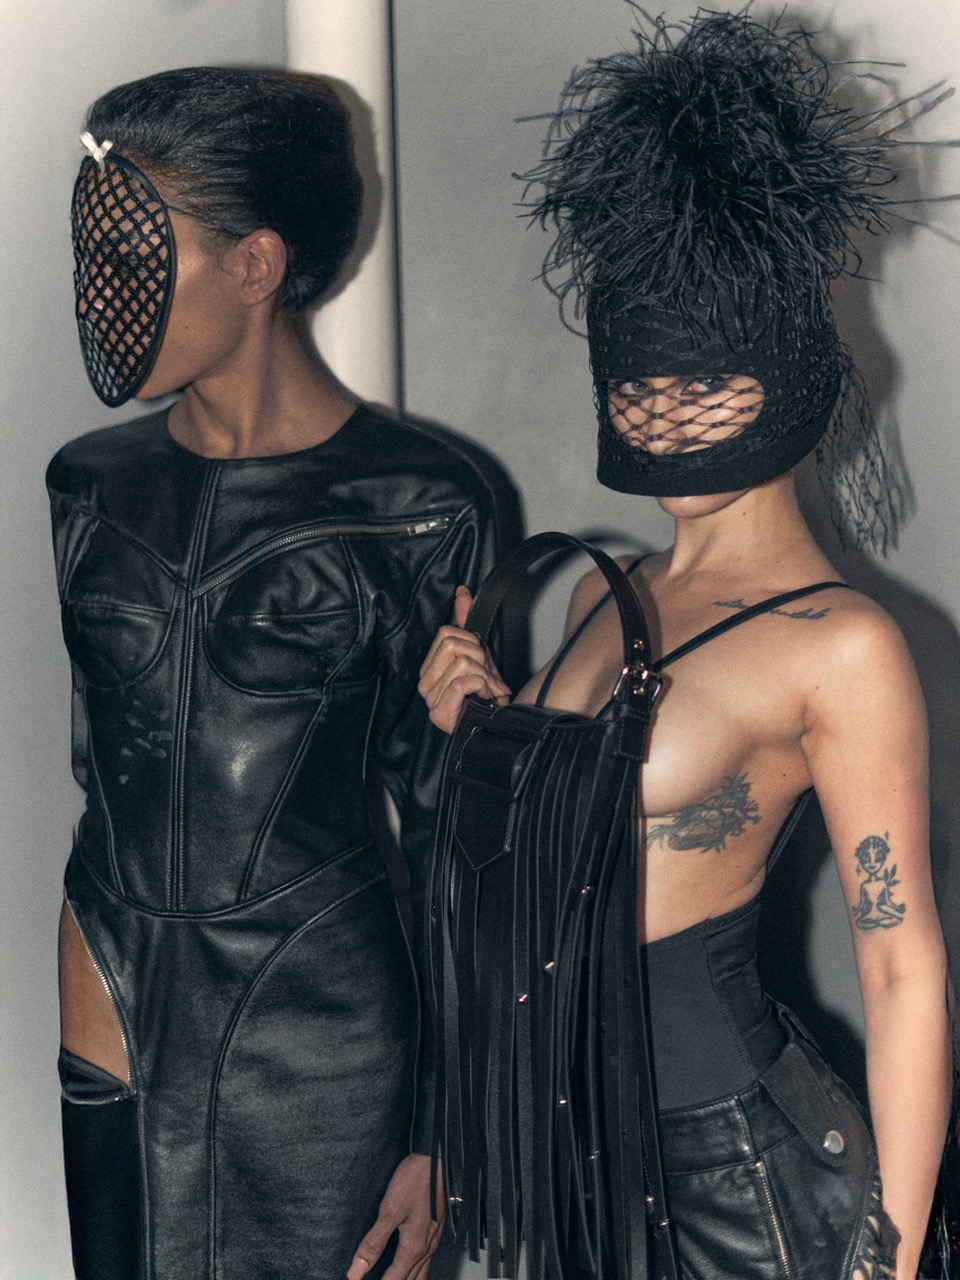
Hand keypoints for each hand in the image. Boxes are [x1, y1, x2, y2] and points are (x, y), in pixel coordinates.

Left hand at [346, 1154, 443, 1279]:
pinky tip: (406, 1264)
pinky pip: (425, 1260)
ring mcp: (433, 1239)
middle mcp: (426, 1248)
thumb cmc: (414, 1181)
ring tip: (391, 1279)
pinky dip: (414, 1270)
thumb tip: (356, 1272)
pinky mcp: (434, 1229)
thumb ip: (373, 1243)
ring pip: (420, 1273)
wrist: (434, 1159)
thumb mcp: (389, 1211)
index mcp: (413, 1248)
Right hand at [418, 586, 510, 732]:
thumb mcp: (479, 654)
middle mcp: (425, 682)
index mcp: (430, 667)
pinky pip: (462, 682)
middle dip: (479, 658)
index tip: (482, 661)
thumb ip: (467, 623)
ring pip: (462, 662)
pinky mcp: (439, 713)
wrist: (499, 725)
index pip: (446, 633)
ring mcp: (430, 699)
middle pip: (452, 644)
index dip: (472, 643)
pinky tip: (485, 699)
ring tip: (488, 691)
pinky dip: (482, 687)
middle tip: (486, 677)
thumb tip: (462, 593)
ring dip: (485, 676)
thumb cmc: (487, 694)